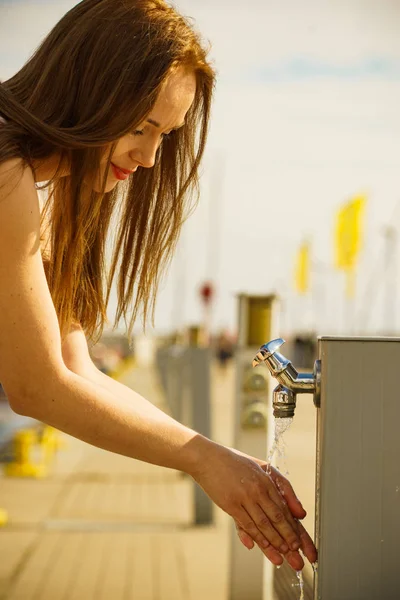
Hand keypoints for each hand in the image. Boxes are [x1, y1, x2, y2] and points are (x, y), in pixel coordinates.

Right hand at [192, 443, 302, 557]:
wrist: (208, 459)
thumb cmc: (234, 463)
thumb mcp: (261, 468)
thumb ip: (283, 487)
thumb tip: (300, 512)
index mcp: (267, 480)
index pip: (284, 508)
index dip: (293, 527)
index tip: (300, 542)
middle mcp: (258, 489)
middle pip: (277, 518)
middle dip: (288, 538)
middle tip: (296, 554)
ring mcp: (244, 497)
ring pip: (263, 524)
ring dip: (274, 541)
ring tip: (283, 556)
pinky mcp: (231, 504)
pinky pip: (246, 524)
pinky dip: (256, 537)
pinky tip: (263, 546)